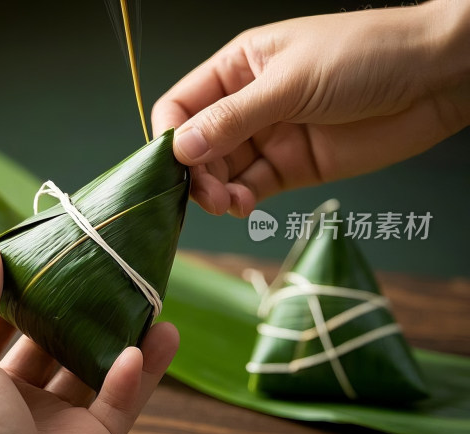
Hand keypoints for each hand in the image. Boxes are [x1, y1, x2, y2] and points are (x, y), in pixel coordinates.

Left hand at [0, 242, 178, 433]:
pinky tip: (157, 339)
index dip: (10, 290)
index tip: (40, 252)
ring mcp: (53, 426)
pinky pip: (121, 401)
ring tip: (143, 295)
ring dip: (117, 333)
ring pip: (89, 369)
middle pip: (44, 343)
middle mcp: (8, 404)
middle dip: (69, 308)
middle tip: (98, 267)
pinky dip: (141, 371)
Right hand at [152, 0, 469, 216]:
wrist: (437, 77)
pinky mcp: (292, 167)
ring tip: (226, 203)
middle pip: (197, 145)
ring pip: (222, 171)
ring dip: (215, 191)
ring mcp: (269, 136)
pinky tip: (242, 205)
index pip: (181, 105)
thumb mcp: (289, 82)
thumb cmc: (365, 55)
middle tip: (204, 194)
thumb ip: (231, 119)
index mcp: (237, 68)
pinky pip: (252, 188)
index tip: (172, 164)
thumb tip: (179, 148)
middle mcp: (246, 103)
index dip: (170, 135)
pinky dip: (241, 201)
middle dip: (194, 172)